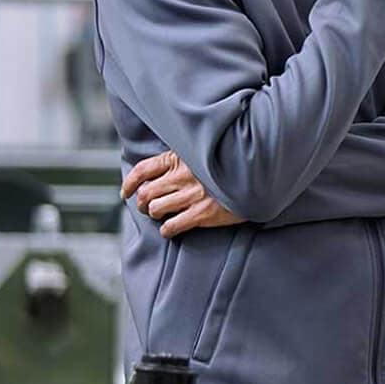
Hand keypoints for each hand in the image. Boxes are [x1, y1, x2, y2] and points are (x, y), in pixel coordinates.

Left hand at [120, 150, 243, 237]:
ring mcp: (193, 195)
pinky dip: (167, 230)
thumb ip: (183, 159)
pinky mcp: (203, 213)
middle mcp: (184, 175)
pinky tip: (171, 229)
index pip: (143, 170)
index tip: (126, 193)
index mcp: (181, 158)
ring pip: (156, 209)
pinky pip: (172, 226)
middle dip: (143, 203)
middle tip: (148, 208)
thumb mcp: (204, 154)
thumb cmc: (230, 166)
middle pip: (146, 193)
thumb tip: (158, 172)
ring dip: (156, 215)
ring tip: (163, 216)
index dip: (129, 184)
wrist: (258, 177)